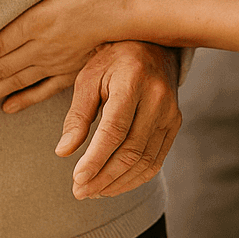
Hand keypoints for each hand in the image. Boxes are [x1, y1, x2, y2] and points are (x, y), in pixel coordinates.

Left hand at [57, 40, 181, 198]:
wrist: (151, 45)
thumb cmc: (112, 60)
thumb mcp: (89, 78)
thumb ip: (78, 115)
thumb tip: (64, 151)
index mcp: (132, 80)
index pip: (114, 130)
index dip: (95, 159)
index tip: (76, 179)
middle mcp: (157, 97)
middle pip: (130, 150)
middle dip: (103, 177)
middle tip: (79, 192)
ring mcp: (170, 112)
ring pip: (145, 160)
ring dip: (118, 182)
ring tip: (93, 191)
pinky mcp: (175, 124)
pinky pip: (156, 160)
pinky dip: (135, 178)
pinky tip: (114, 184)